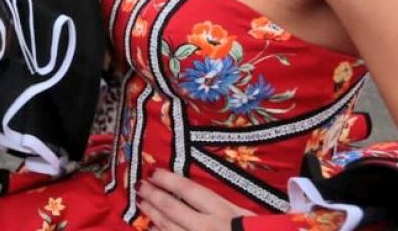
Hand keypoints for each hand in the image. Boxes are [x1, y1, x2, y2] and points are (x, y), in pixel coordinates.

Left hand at [137, 170, 251, 230]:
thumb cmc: (257, 230)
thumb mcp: (246, 215)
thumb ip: (223, 205)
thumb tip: (194, 192)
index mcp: (222, 211)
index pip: (189, 190)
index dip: (168, 180)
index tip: (154, 172)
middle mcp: (206, 227)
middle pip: (172, 208)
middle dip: (153, 195)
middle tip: (139, 185)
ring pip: (168, 227)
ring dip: (152, 214)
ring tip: (142, 203)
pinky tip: (152, 228)